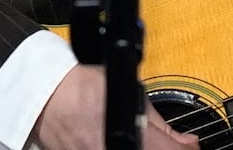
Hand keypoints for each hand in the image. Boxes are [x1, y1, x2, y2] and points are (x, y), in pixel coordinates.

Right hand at [32, 66, 198, 148]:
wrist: (46, 97)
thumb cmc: (83, 89)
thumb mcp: (133, 96)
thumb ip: (161, 126)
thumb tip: (186, 143)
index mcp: (131, 141)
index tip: (186, 145)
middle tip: (166, 143)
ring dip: (145, 149)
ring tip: (138, 140)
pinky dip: (122, 149)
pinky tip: (121, 143)